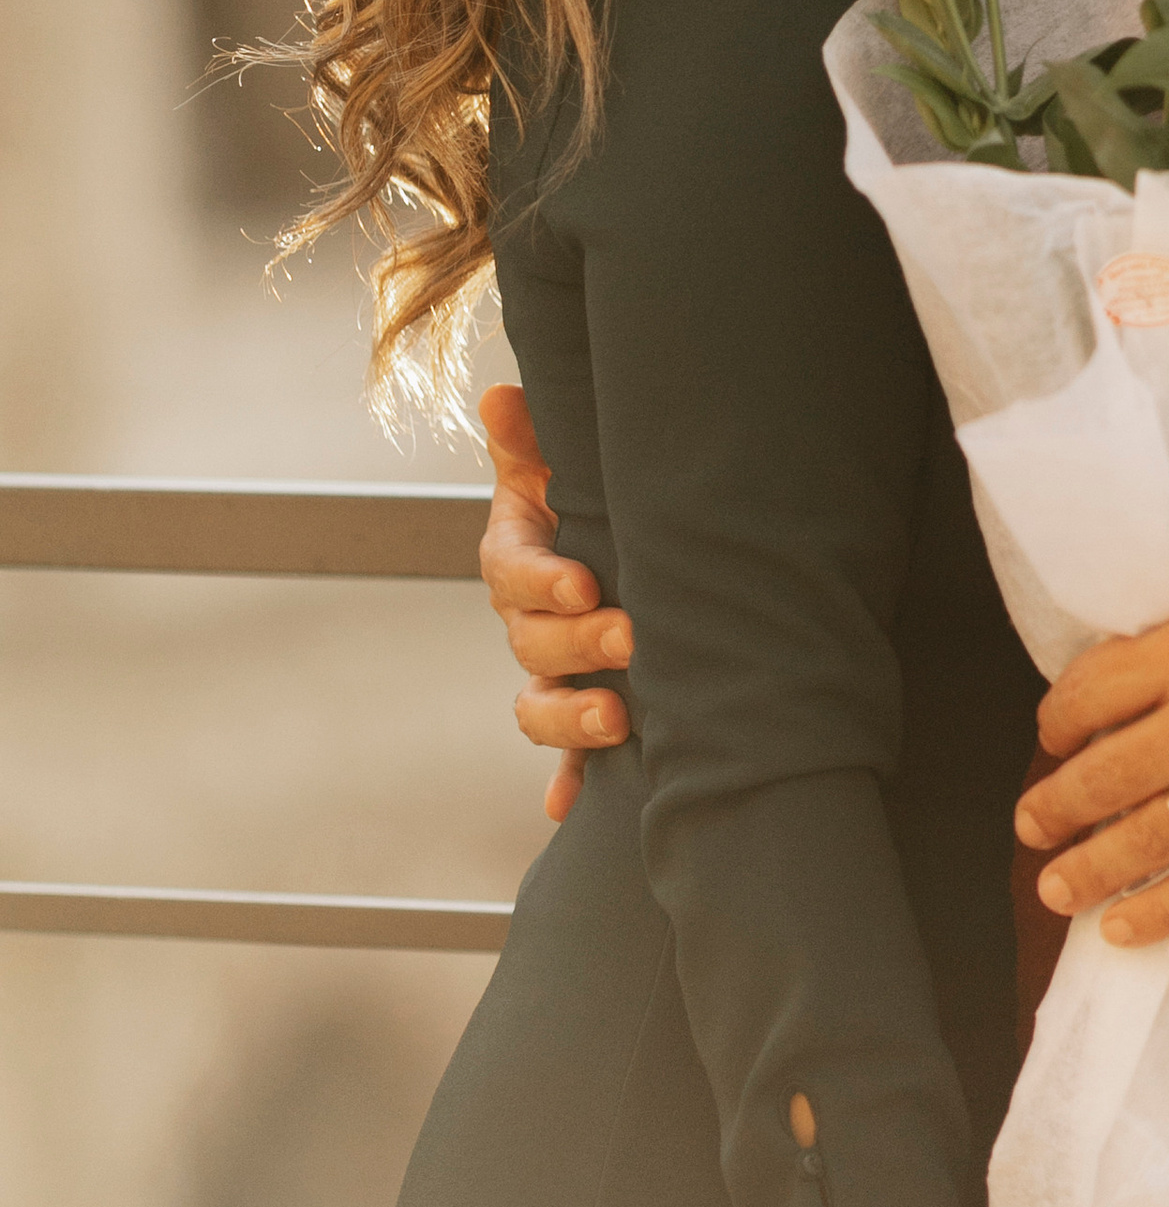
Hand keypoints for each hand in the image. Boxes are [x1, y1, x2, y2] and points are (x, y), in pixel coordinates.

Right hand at [477, 384, 630, 820]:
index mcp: (519, 559)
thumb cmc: (590, 491)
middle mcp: (527, 622)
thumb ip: (531, 436)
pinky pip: (564, 760)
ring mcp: (551, 673)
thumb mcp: (564, 458)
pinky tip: (568, 809)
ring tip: (615, 719)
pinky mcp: (581, 714)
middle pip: (531, 645)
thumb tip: (499, 397)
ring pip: (539, 706)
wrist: (623, 537)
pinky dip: (566, 785)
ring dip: (569, 719)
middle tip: (630, 638)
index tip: (584, 583)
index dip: (543, 581)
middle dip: (576, 646)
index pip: (513, 571)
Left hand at [1012, 531, 1168, 946]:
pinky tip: (1122, 927)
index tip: (1053, 734)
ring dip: (1088, 867)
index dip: (1058, 719)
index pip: (1091, 689)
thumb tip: (1158, 689)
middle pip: (1101, 773)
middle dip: (1055, 804)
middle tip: (1032, 822)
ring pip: (1143, 837)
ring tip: (1056, 885)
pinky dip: (1159, 911)